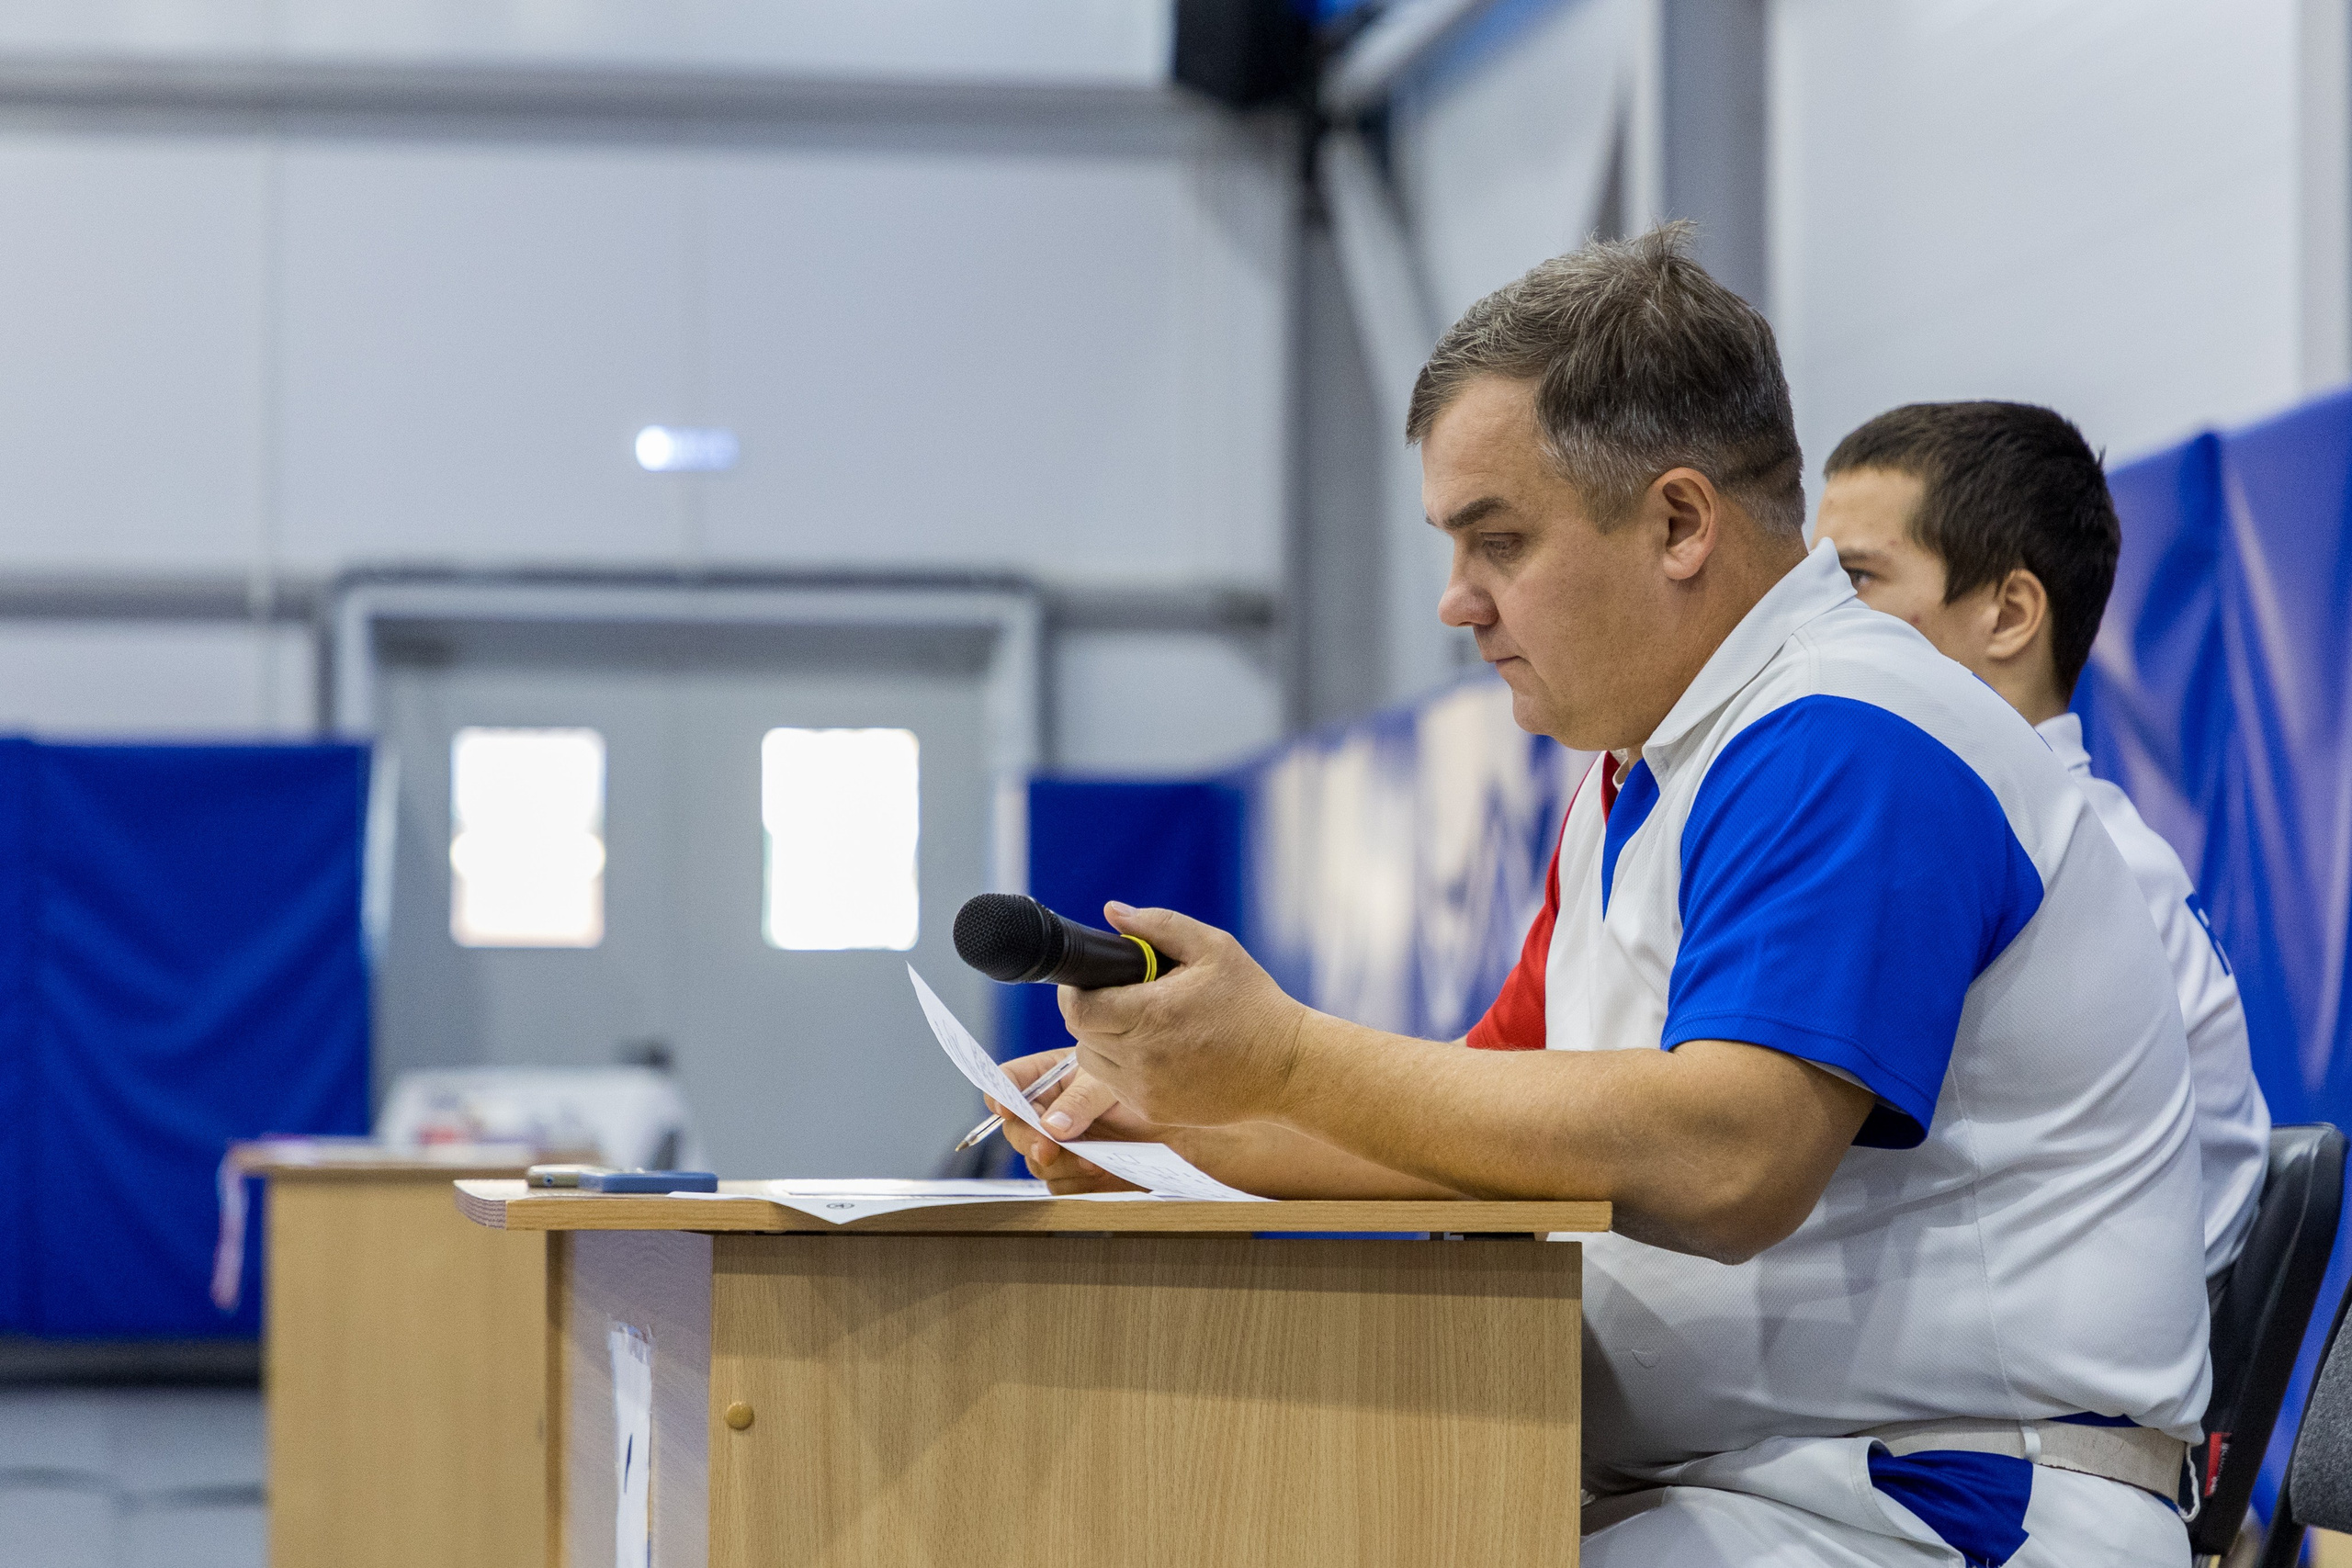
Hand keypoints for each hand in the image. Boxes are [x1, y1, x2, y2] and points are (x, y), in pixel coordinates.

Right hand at [984, 1050, 1153, 1194]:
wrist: (1182, 1130)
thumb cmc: (1146, 1091)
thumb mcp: (1111, 1084)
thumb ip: (1079, 1102)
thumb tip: (1051, 1127)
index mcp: (1050, 1077)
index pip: (1009, 1082)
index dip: (1000, 1094)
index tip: (1005, 1108)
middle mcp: (1049, 1112)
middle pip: (1016, 1129)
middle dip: (1029, 1140)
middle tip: (1046, 1148)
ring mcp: (1060, 1145)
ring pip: (1037, 1163)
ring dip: (1060, 1164)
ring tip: (1092, 1159)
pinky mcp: (1075, 1174)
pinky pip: (1060, 1186)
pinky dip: (1077, 1183)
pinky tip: (1101, 1171)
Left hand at [1058, 903, 1311, 1127]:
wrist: (1287, 1068)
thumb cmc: (1252, 1003)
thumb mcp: (1214, 948)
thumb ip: (1158, 925)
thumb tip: (1112, 912)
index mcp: (1151, 1015)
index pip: (1078, 1008)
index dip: (1075, 991)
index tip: (1091, 979)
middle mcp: (1141, 1059)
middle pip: (1080, 1033)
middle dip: (1092, 1011)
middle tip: (1120, 996)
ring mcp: (1145, 1091)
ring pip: (1091, 1063)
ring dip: (1103, 1040)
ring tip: (1138, 1024)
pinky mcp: (1153, 1112)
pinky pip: (1114, 1085)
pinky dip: (1122, 1066)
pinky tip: (1154, 1050)